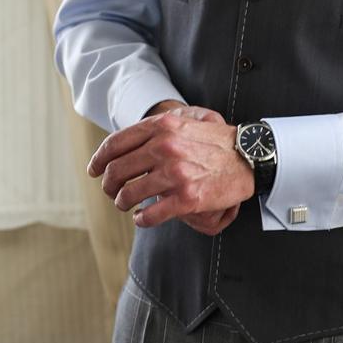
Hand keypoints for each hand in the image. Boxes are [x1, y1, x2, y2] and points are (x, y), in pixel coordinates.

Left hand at [87, 106, 253, 234]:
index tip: (94, 169)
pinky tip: (143, 218)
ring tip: (128, 205)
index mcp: (163, 127)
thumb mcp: (185, 123)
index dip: (98, 159)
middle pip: (116, 171)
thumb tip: (125, 147)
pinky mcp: (186, 198)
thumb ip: (156, 132)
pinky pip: (150, 215)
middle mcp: (165, 148)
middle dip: (108, 185)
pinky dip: (141, 220)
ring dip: (123, 203)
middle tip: (111, 191)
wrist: (248, 156)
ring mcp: (175, 174)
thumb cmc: (216, 141)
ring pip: (129, 195)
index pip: (115, 144)